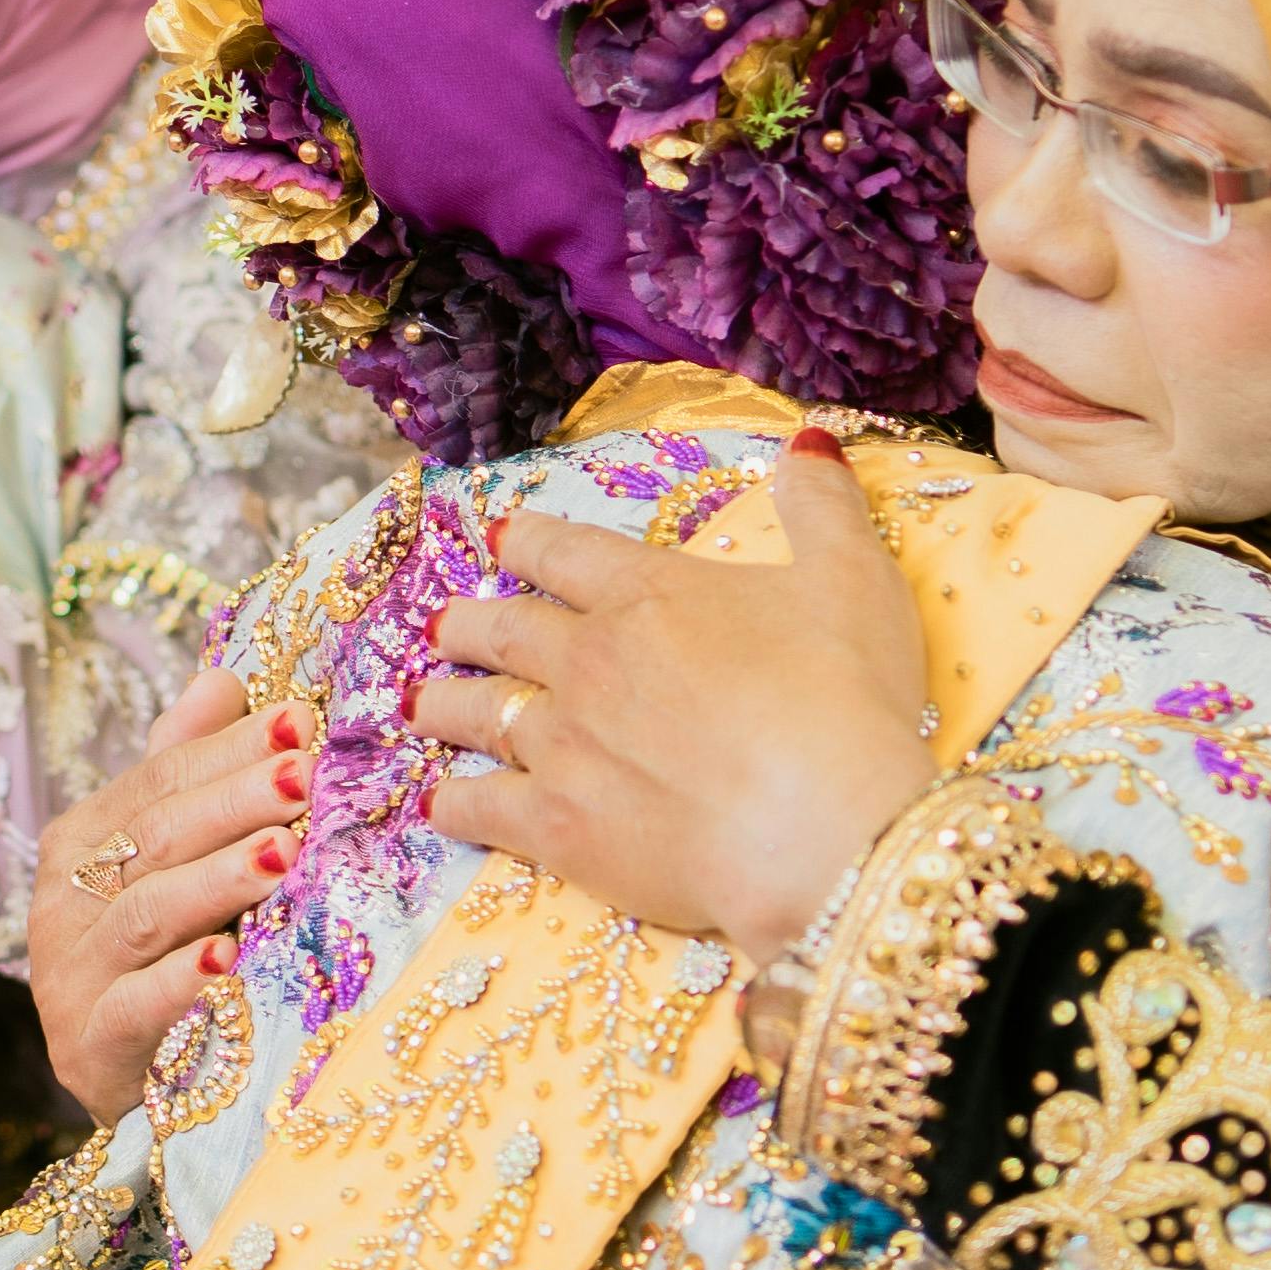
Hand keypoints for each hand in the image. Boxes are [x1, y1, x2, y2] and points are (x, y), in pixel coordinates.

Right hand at [30, 665, 312, 1122]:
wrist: (135, 1081)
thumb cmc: (165, 952)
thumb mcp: (170, 857)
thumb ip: (185, 769)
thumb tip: (224, 678)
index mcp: (84, 841)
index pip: (160, 778)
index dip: (231, 748)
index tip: (303, 720)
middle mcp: (65, 901)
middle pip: (157, 836)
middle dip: (238, 801)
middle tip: (308, 775)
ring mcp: (70, 975)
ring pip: (149, 913)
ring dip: (220, 879)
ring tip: (285, 851)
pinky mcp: (88, 1044)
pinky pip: (138, 1005)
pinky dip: (184, 982)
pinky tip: (230, 960)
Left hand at [417, 432, 942, 975]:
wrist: (823, 827)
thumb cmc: (845, 700)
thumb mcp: (853, 580)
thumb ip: (823, 507)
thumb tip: (808, 442)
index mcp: (650, 594)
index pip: (565, 551)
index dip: (528, 540)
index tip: (502, 537)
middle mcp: (588, 659)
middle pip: (504, 629)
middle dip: (468, 622)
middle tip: (441, 625)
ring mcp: (562, 744)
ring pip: (476, 712)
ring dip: (441, 702)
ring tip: (417, 701)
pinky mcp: (556, 827)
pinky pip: (479, 807)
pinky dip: (451, 801)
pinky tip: (436, 801)